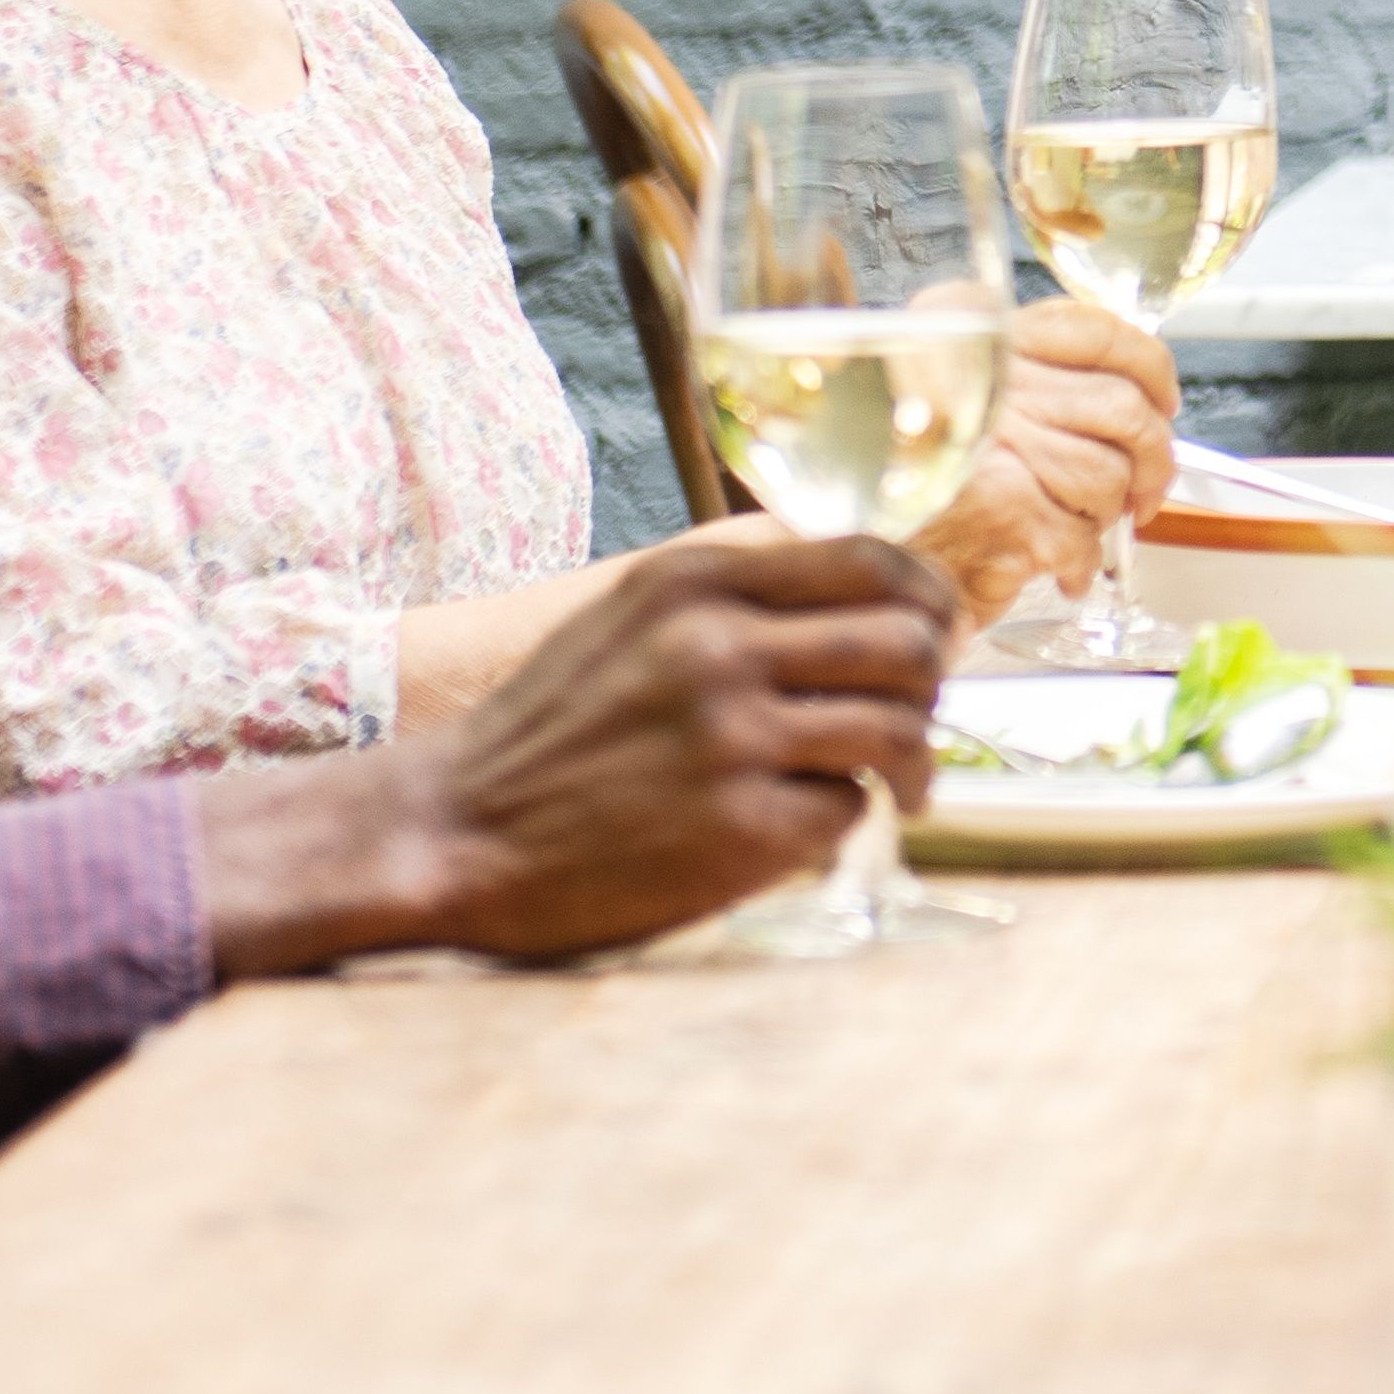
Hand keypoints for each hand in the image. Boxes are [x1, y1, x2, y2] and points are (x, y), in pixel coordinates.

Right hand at [195, 525, 954, 976]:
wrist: (456, 833)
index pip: (876, 560)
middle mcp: (720, 646)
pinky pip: (849, 812)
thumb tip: (872, 598)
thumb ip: (740, 599)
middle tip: (918, 720)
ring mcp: (732, 739)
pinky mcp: (739, 830)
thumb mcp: (634, 622)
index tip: (938, 636)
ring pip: (900, 728)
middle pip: (909, 643)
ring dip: (915, 765)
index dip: (929, 601)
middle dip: (933, 686)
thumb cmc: (552, 731)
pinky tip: (799, 831)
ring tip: (903, 790)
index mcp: (697, 582)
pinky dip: (840, 822)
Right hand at [915, 298, 1182, 619]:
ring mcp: (997, 440)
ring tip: (1083, 533)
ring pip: (1109, 473)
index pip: (1093, 329)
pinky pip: (1081, 534)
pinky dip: (1083, 561)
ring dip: (1109, 514)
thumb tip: (1128, 389)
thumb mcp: (951, 400)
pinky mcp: (1006, 508)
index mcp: (975, 336)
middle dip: (1152, 458)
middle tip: (1146, 490)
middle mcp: (985, 377)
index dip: (1148, 369)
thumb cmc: (904, 490)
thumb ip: (1025, 375)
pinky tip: (1063, 571)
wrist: (846, 561)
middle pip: (1121, 407)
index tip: (1162, 400)